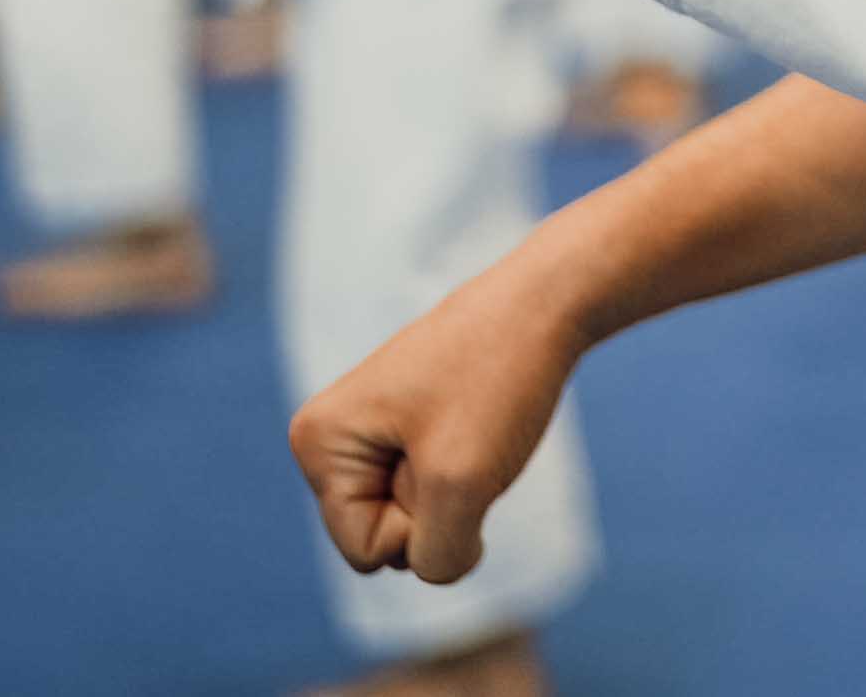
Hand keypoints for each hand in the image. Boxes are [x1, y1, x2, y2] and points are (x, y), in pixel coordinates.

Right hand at [291, 259, 583, 586]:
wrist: (548, 301)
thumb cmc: (500, 380)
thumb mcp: (464, 484)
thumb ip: (437, 557)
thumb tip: (434, 564)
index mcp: (317, 443)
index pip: (368, 552)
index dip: (423, 521)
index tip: (450, 449)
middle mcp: (329, 437)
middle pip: (385, 539)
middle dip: (439, 506)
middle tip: (467, 435)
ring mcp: (369, 430)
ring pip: (417, 516)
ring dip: (460, 489)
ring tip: (476, 424)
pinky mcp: (408, 425)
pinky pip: (439, 487)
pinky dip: (473, 470)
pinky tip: (484, 419)